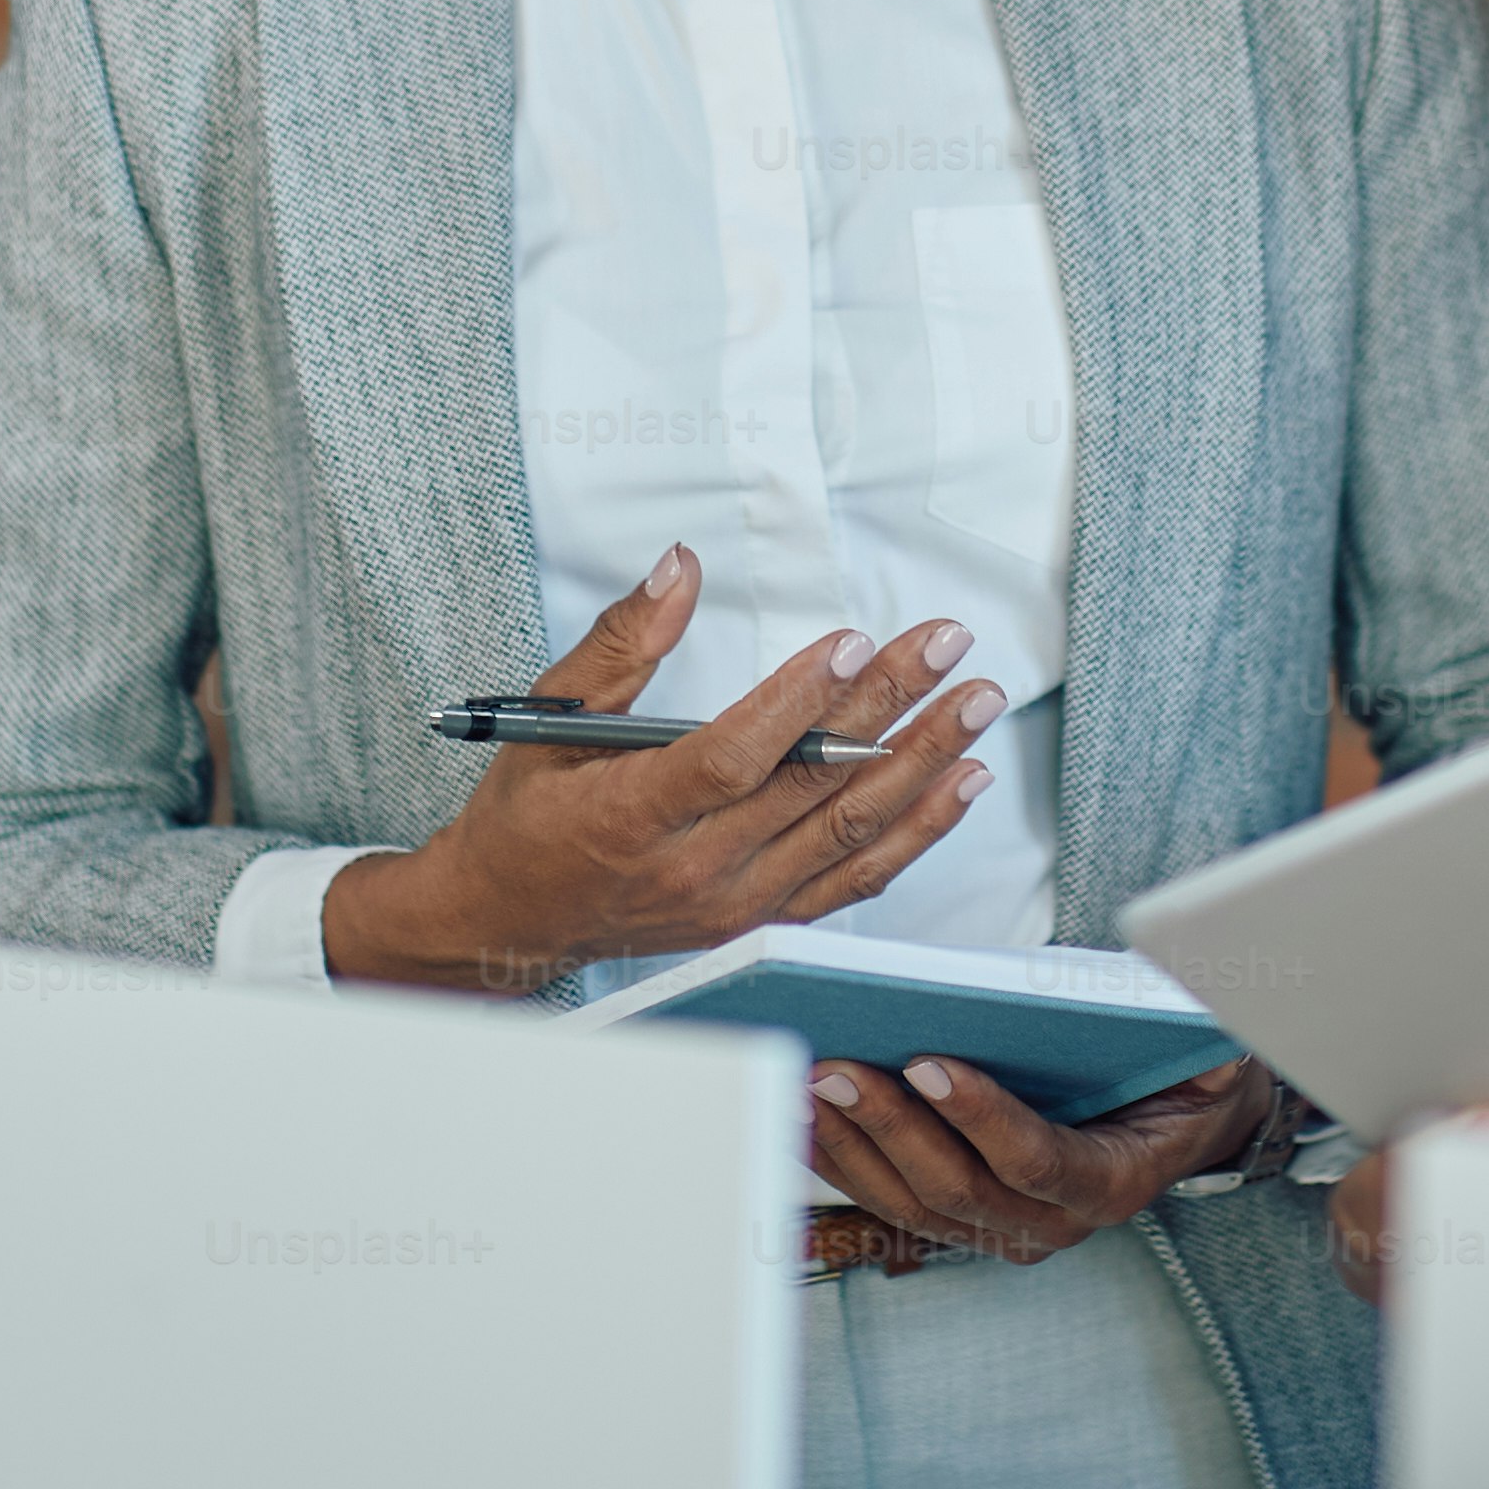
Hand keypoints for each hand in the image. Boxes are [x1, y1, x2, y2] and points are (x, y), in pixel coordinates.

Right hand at [319, 544, 1003, 992]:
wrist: (514, 918)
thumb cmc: (529, 816)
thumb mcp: (549, 719)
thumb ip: (621, 643)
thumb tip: (677, 568)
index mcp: (634, 815)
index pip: (733, 758)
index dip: (798, 702)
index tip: (853, 644)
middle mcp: (695, 869)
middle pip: (812, 784)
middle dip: (891, 707)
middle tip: (945, 645)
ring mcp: (737, 903)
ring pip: (850, 831)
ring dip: (924, 763)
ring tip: (974, 702)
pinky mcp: (764, 919)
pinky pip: (858, 878)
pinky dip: (917, 830)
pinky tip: (960, 781)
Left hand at [805, 1050, 1275, 1265]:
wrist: (1181, 1116)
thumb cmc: (1179, 1066)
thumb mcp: (1196, 1043)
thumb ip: (1176, 1025)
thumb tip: (1140, 989)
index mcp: (1113, 1181)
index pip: (1038, 1161)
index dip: (982, 1118)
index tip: (928, 1064)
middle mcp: (1053, 1224)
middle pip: (957, 1190)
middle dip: (891, 1127)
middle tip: (837, 1065)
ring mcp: (1001, 1231)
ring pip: (911, 1206)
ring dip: (851, 1146)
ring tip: (806, 1081)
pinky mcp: (960, 1222)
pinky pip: (889, 1202)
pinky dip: (839, 1162)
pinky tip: (800, 1115)